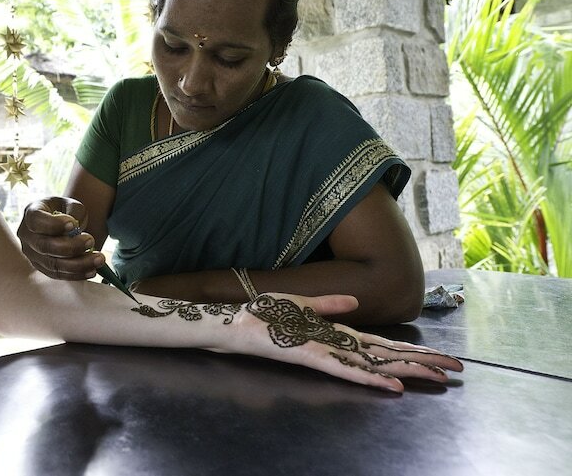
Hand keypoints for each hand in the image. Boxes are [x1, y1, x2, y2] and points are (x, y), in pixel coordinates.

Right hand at [17, 197, 102, 279]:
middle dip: (70, 247)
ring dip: (78, 264)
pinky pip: (58, 275)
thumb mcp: (70, 204)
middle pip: (44, 246)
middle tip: (91, 240)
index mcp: (31, 213)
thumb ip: (74, 212)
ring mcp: (32, 254)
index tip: (73, 224)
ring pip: (52, 264)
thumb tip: (75, 228)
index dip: (53, 225)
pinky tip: (92, 270)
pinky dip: (76, 274)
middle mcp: (27, 235)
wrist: (61, 224)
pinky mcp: (42, 268)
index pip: (36, 221)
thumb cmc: (65, 211)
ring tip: (99, 258)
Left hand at [236, 293, 462, 391]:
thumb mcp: (299, 304)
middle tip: (456, 372)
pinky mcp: (308, 356)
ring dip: (407, 372)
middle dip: (422, 364)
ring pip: (374, 365)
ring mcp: (324, 353)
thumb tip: (354, 301)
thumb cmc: (261, 316)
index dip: (411, 351)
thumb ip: (328, 304)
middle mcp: (336, 347)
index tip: (440, 356)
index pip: (382, 345)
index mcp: (335, 334)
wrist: (232, 324)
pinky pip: (344, 368)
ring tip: (437, 378)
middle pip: (387, 357)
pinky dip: (370, 377)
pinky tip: (392, 386)